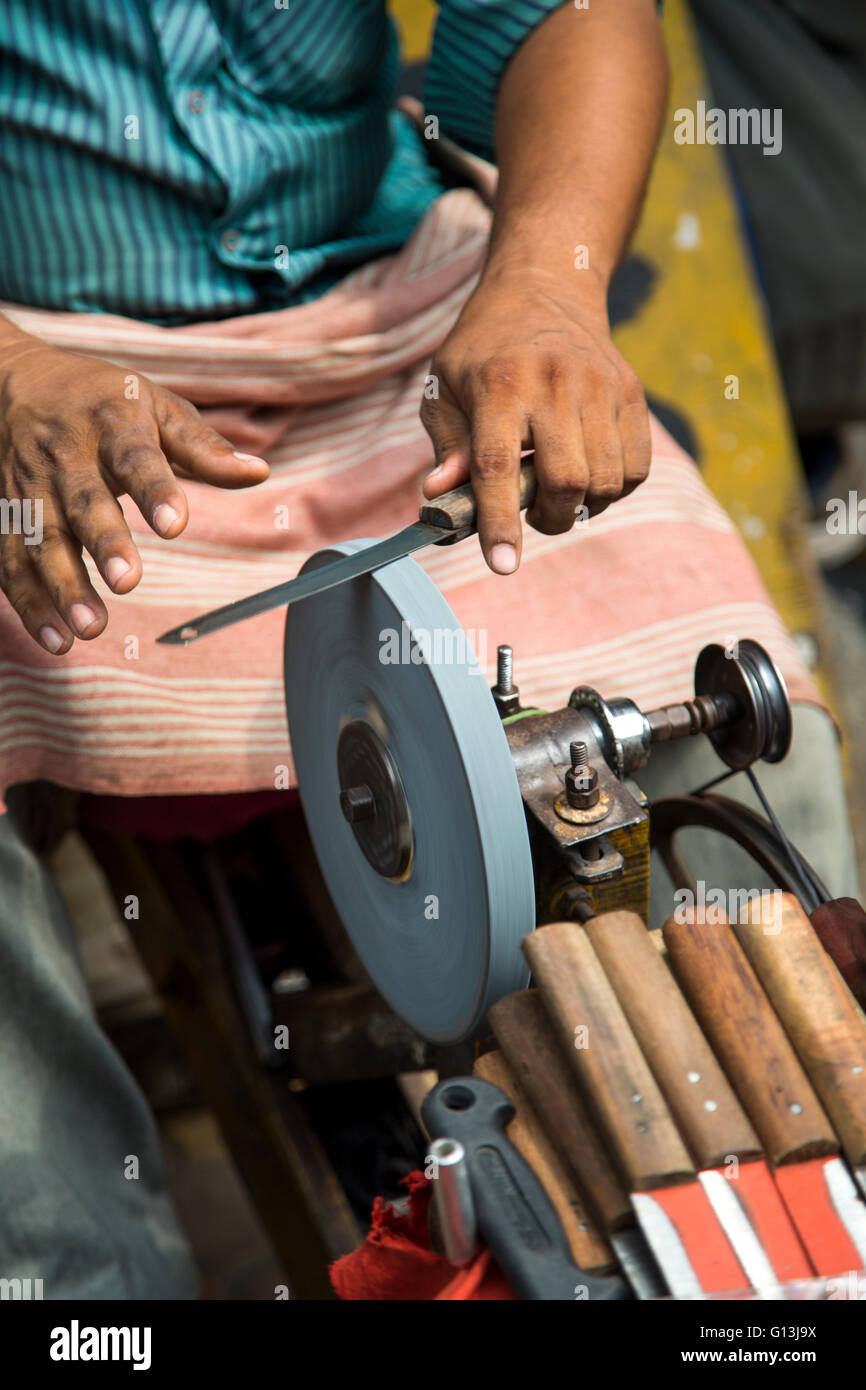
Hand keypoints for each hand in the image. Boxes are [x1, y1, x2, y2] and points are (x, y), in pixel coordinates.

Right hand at [0, 336, 268, 652]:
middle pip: (82, 501)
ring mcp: (28, 485)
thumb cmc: (104, 401)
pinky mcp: (6, 514)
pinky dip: (31, 604)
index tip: (176, 525)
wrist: (16, 380)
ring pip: (40, 538)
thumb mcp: (156, 407)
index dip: (155, 489)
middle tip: (129, 582)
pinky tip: (58, 640)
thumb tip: (259, 473)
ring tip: (90, 628)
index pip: (134, 456)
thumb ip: (203, 447)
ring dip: (62, 586)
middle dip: (104, 542)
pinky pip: (11, 561)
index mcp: (109, 421)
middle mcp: (64, 454)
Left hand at [420, 266, 650, 572]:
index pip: (499, 465)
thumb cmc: (483, 351)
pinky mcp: (631, 392)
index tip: (502, 564)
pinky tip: (590, 475)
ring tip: (559, 494)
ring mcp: (600, 386)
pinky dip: (615, 489)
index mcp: (500, 384)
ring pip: (606, 481)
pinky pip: (636, 468)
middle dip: (548, 518)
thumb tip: (439, 498)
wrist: (545, 288)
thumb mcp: (446, 389)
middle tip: (533, 516)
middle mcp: (555, 382)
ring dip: (581, 507)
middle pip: (566, 480)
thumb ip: (446, 447)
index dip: (499, 521)